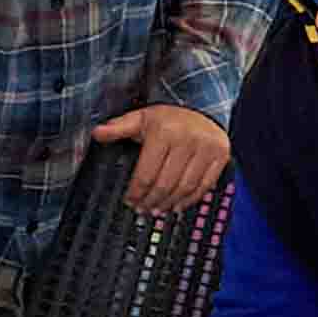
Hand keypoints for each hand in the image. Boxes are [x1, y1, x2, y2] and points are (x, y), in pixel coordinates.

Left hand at [95, 102, 231, 212]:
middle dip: (151, 202)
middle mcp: (188, 139)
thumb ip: (118, 128)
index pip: (146, 173)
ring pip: (184, 188)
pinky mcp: (220, 155)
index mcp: (164, 131)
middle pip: (165, 184)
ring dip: (168, 204)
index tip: (130, 201)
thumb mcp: (141, 118)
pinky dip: (189, 200)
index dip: (136, 192)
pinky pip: (204, 186)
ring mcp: (206, 148)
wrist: (203, 106)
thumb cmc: (168, 118)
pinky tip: (177, 206)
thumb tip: (97, 133)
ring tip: (157, 210)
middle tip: (142, 210)